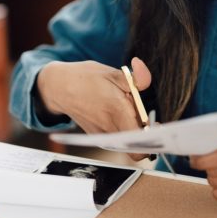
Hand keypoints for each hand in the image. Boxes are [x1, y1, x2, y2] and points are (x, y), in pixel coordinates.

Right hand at [36, 56, 151, 146]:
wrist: (59, 87)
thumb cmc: (86, 78)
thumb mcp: (113, 72)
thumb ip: (136, 77)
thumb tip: (147, 78)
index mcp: (117, 110)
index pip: (141, 142)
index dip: (153, 138)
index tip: (157, 126)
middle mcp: (110, 127)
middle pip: (136, 145)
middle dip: (145, 134)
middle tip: (145, 117)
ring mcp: (102, 134)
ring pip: (127, 142)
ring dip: (132, 130)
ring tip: (127, 112)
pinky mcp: (97, 136)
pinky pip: (117, 139)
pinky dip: (122, 130)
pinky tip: (117, 114)